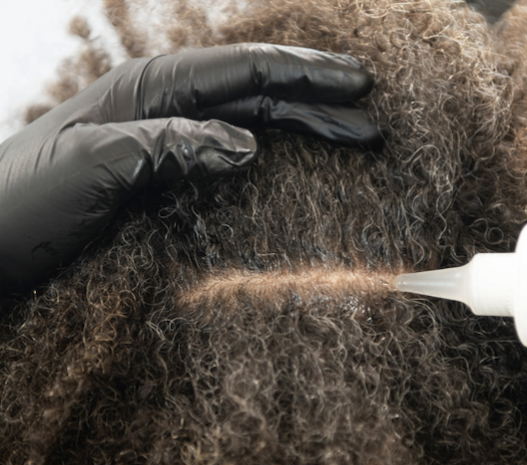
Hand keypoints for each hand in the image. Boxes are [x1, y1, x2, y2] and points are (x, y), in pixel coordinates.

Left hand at [0, 44, 382, 295]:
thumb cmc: (22, 207)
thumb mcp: (94, 166)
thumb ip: (170, 146)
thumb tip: (248, 148)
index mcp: (149, 92)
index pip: (246, 73)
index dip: (305, 76)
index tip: (358, 85)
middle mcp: (160, 109)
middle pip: (256, 95)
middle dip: (316, 102)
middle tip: (368, 118)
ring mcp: (161, 142)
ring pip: (247, 123)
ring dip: (298, 127)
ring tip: (344, 134)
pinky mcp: (158, 177)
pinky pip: (224, 155)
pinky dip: (264, 156)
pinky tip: (281, 163)